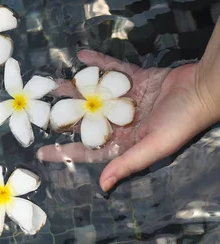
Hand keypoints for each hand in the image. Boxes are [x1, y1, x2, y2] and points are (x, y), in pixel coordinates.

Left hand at [37, 50, 218, 191]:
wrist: (202, 90)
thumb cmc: (181, 122)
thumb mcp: (154, 146)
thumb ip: (126, 163)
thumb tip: (102, 186)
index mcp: (125, 142)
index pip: (89, 149)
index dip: (65, 152)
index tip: (40, 153)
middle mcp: (123, 122)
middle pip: (87, 120)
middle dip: (66, 115)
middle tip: (42, 110)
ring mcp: (127, 99)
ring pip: (95, 94)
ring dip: (76, 88)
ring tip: (55, 83)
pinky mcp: (136, 79)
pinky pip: (112, 71)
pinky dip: (98, 63)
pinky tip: (81, 57)